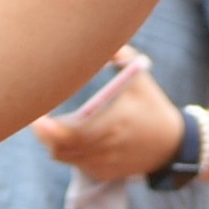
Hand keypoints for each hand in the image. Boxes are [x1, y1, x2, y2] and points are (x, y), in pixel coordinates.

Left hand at [28, 51, 183, 182]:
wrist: (172, 145)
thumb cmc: (151, 105)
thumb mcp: (140, 77)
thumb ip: (119, 54)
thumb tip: (94, 35)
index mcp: (114, 123)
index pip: (71, 133)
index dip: (48, 129)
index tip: (36, 116)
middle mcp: (108, 147)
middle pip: (61, 148)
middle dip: (44, 134)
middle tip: (36, 119)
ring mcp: (104, 164)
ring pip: (64, 157)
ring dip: (53, 143)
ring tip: (51, 126)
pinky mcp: (103, 173)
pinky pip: (75, 164)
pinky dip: (68, 152)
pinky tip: (70, 138)